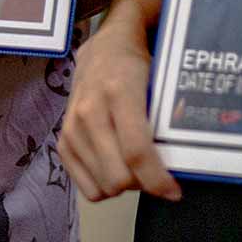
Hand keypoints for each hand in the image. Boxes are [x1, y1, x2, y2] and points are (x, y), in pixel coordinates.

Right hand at [61, 12, 177, 202]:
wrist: (103, 49)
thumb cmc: (137, 66)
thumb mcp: (158, 83)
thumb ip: (165, 120)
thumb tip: (180, 164)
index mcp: (119, 92)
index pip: (137, 150)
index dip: (157, 179)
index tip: (175, 192)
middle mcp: (89, 112)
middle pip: (118, 177)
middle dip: (142, 184)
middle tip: (156, 174)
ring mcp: (71, 129)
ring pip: (102, 187)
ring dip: (125, 186)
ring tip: (136, 167)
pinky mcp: (61, 142)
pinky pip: (86, 187)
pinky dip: (105, 186)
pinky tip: (117, 167)